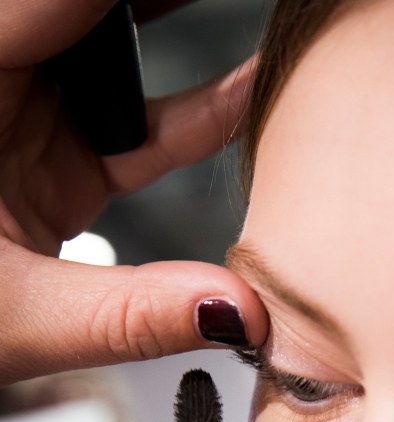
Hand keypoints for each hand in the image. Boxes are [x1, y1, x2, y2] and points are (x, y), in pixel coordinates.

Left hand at [0, 0, 266, 385]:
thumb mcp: (15, 319)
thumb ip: (130, 314)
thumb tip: (237, 310)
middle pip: (95, 15)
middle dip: (170, 9)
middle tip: (262, 9)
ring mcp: (22, 113)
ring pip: (116, 48)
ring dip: (184, 37)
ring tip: (269, 29)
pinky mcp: (53, 154)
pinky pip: (134, 120)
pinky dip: (192, 120)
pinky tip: (253, 97)